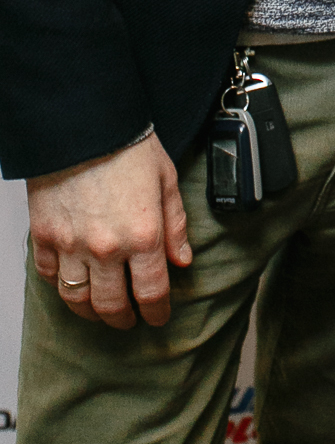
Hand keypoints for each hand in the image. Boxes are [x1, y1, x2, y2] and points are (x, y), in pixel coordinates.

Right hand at [27, 131, 191, 328]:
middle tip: (129, 320)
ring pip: (78, 299)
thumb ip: (175, 224)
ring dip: (91, 312)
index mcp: (143, 235)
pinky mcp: (45, 236)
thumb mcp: (166, 179)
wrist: (84, 123)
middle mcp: (107, 248)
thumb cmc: (128, 144)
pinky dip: (60, 285)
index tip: (159, 317)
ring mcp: (71, 245)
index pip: (152, 292)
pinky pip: (49, 276)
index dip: (157, 311)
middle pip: (112, 305)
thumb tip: (181, 260)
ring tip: (101, 311)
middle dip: (124, 319)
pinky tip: (72, 283)